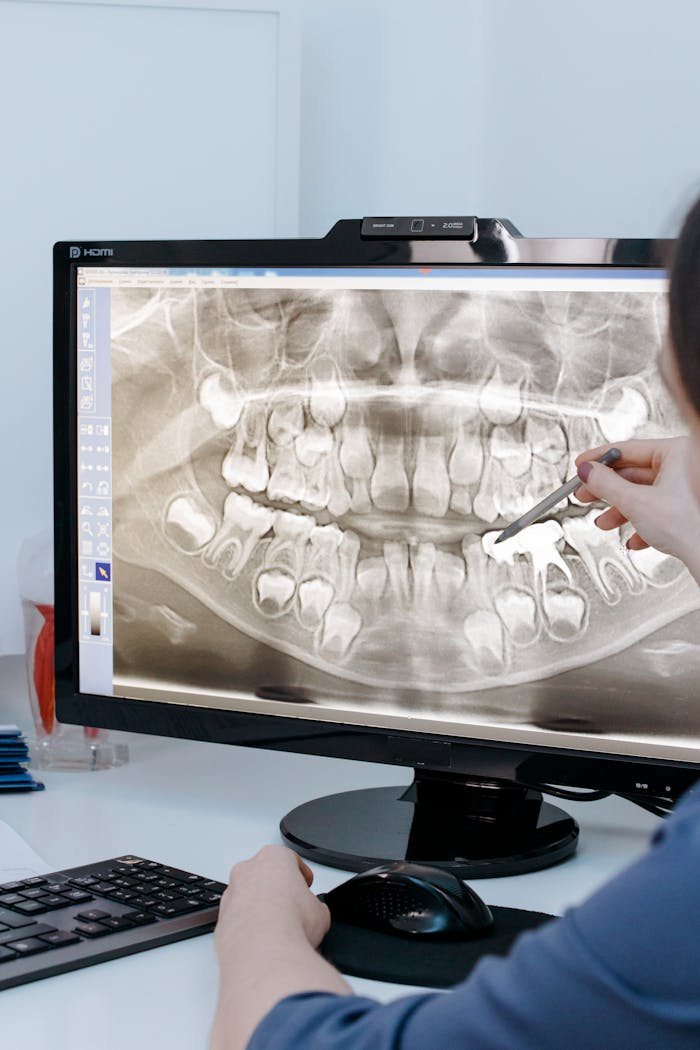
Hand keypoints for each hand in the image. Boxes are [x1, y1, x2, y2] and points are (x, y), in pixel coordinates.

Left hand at [210, 847, 346, 1049]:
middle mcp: (247, 871)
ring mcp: (231, 895)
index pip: (290, 860)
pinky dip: (249, 930)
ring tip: (278, 932)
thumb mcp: (320, 911)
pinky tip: (263, 944)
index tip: (305, 886)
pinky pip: (238, 921)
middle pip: (264, 876)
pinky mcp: (221, 921)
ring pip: (247, 897)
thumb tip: (315, 917)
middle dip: (277, 890)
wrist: (264, 951)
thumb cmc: (290, 922)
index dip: (301, 875)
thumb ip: (315, 906)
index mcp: (273, 857)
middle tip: (292, 909)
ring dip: (260, 910)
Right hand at [574, 437, 699, 561]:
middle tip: (585, 494)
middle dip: (607, 491)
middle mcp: (684, 466)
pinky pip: (657, 511)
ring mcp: (686, 489)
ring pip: (644, 495)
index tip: (582, 465)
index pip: (627, 449)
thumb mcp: (635, 502)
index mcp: (677, 452)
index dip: (599, 459)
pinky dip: (641, 523)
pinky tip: (632, 538)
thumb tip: (587, 472)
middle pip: (633, 474)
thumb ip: (605, 484)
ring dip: (620, 511)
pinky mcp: (687, 510)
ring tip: (604, 522)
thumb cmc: (688, 525)